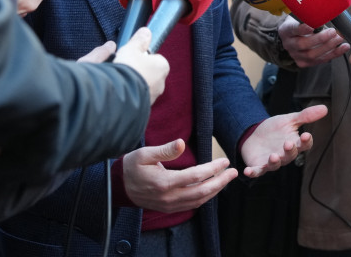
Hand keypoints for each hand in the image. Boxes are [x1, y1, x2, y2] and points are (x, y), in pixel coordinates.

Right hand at [113, 28, 169, 103]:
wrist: (120, 96)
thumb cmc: (128, 70)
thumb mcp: (131, 49)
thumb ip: (139, 40)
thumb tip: (146, 32)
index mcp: (162, 66)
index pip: (155, 58)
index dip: (143, 56)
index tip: (133, 57)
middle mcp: (161, 82)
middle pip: (150, 73)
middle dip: (139, 71)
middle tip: (125, 68)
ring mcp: (153, 96)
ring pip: (144, 86)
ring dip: (134, 83)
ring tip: (121, 80)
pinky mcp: (144, 107)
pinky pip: (138, 97)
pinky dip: (131, 94)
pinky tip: (121, 92)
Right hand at [122, 139, 236, 212]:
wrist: (118, 187)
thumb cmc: (131, 167)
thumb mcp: (144, 154)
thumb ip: (164, 150)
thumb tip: (181, 143)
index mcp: (164, 182)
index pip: (196, 176)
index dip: (212, 169)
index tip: (224, 161)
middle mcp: (169, 197)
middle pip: (202, 191)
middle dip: (221, 181)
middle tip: (233, 172)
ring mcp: (169, 205)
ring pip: (199, 200)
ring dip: (216, 190)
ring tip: (227, 179)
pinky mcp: (169, 208)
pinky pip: (192, 205)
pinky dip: (205, 198)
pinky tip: (212, 189)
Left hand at [240, 105, 327, 177]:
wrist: (254, 134)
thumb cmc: (274, 129)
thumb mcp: (289, 119)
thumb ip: (306, 116)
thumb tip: (325, 108)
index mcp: (294, 144)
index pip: (304, 145)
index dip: (306, 142)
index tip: (306, 135)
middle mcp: (285, 155)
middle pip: (290, 155)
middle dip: (290, 150)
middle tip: (288, 143)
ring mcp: (271, 162)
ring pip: (275, 165)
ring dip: (275, 161)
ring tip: (273, 156)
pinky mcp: (258, 166)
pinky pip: (256, 171)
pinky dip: (253, 172)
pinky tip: (248, 171)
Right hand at [278, 19, 348, 67]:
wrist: (292, 38)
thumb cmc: (299, 24)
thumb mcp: (300, 16)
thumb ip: (309, 16)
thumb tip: (325, 12)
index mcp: (286, 31)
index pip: (293, 29)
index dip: (302, 29)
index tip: (312, 26)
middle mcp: (289, 45)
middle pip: (303, 44)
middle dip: (320, 39)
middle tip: (333, 32)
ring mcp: (296, 56)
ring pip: (312, 55)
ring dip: (329, 47)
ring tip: (340, 38)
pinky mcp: (305, 63)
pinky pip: (320, 60)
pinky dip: (334, 54)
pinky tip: (343, 47)